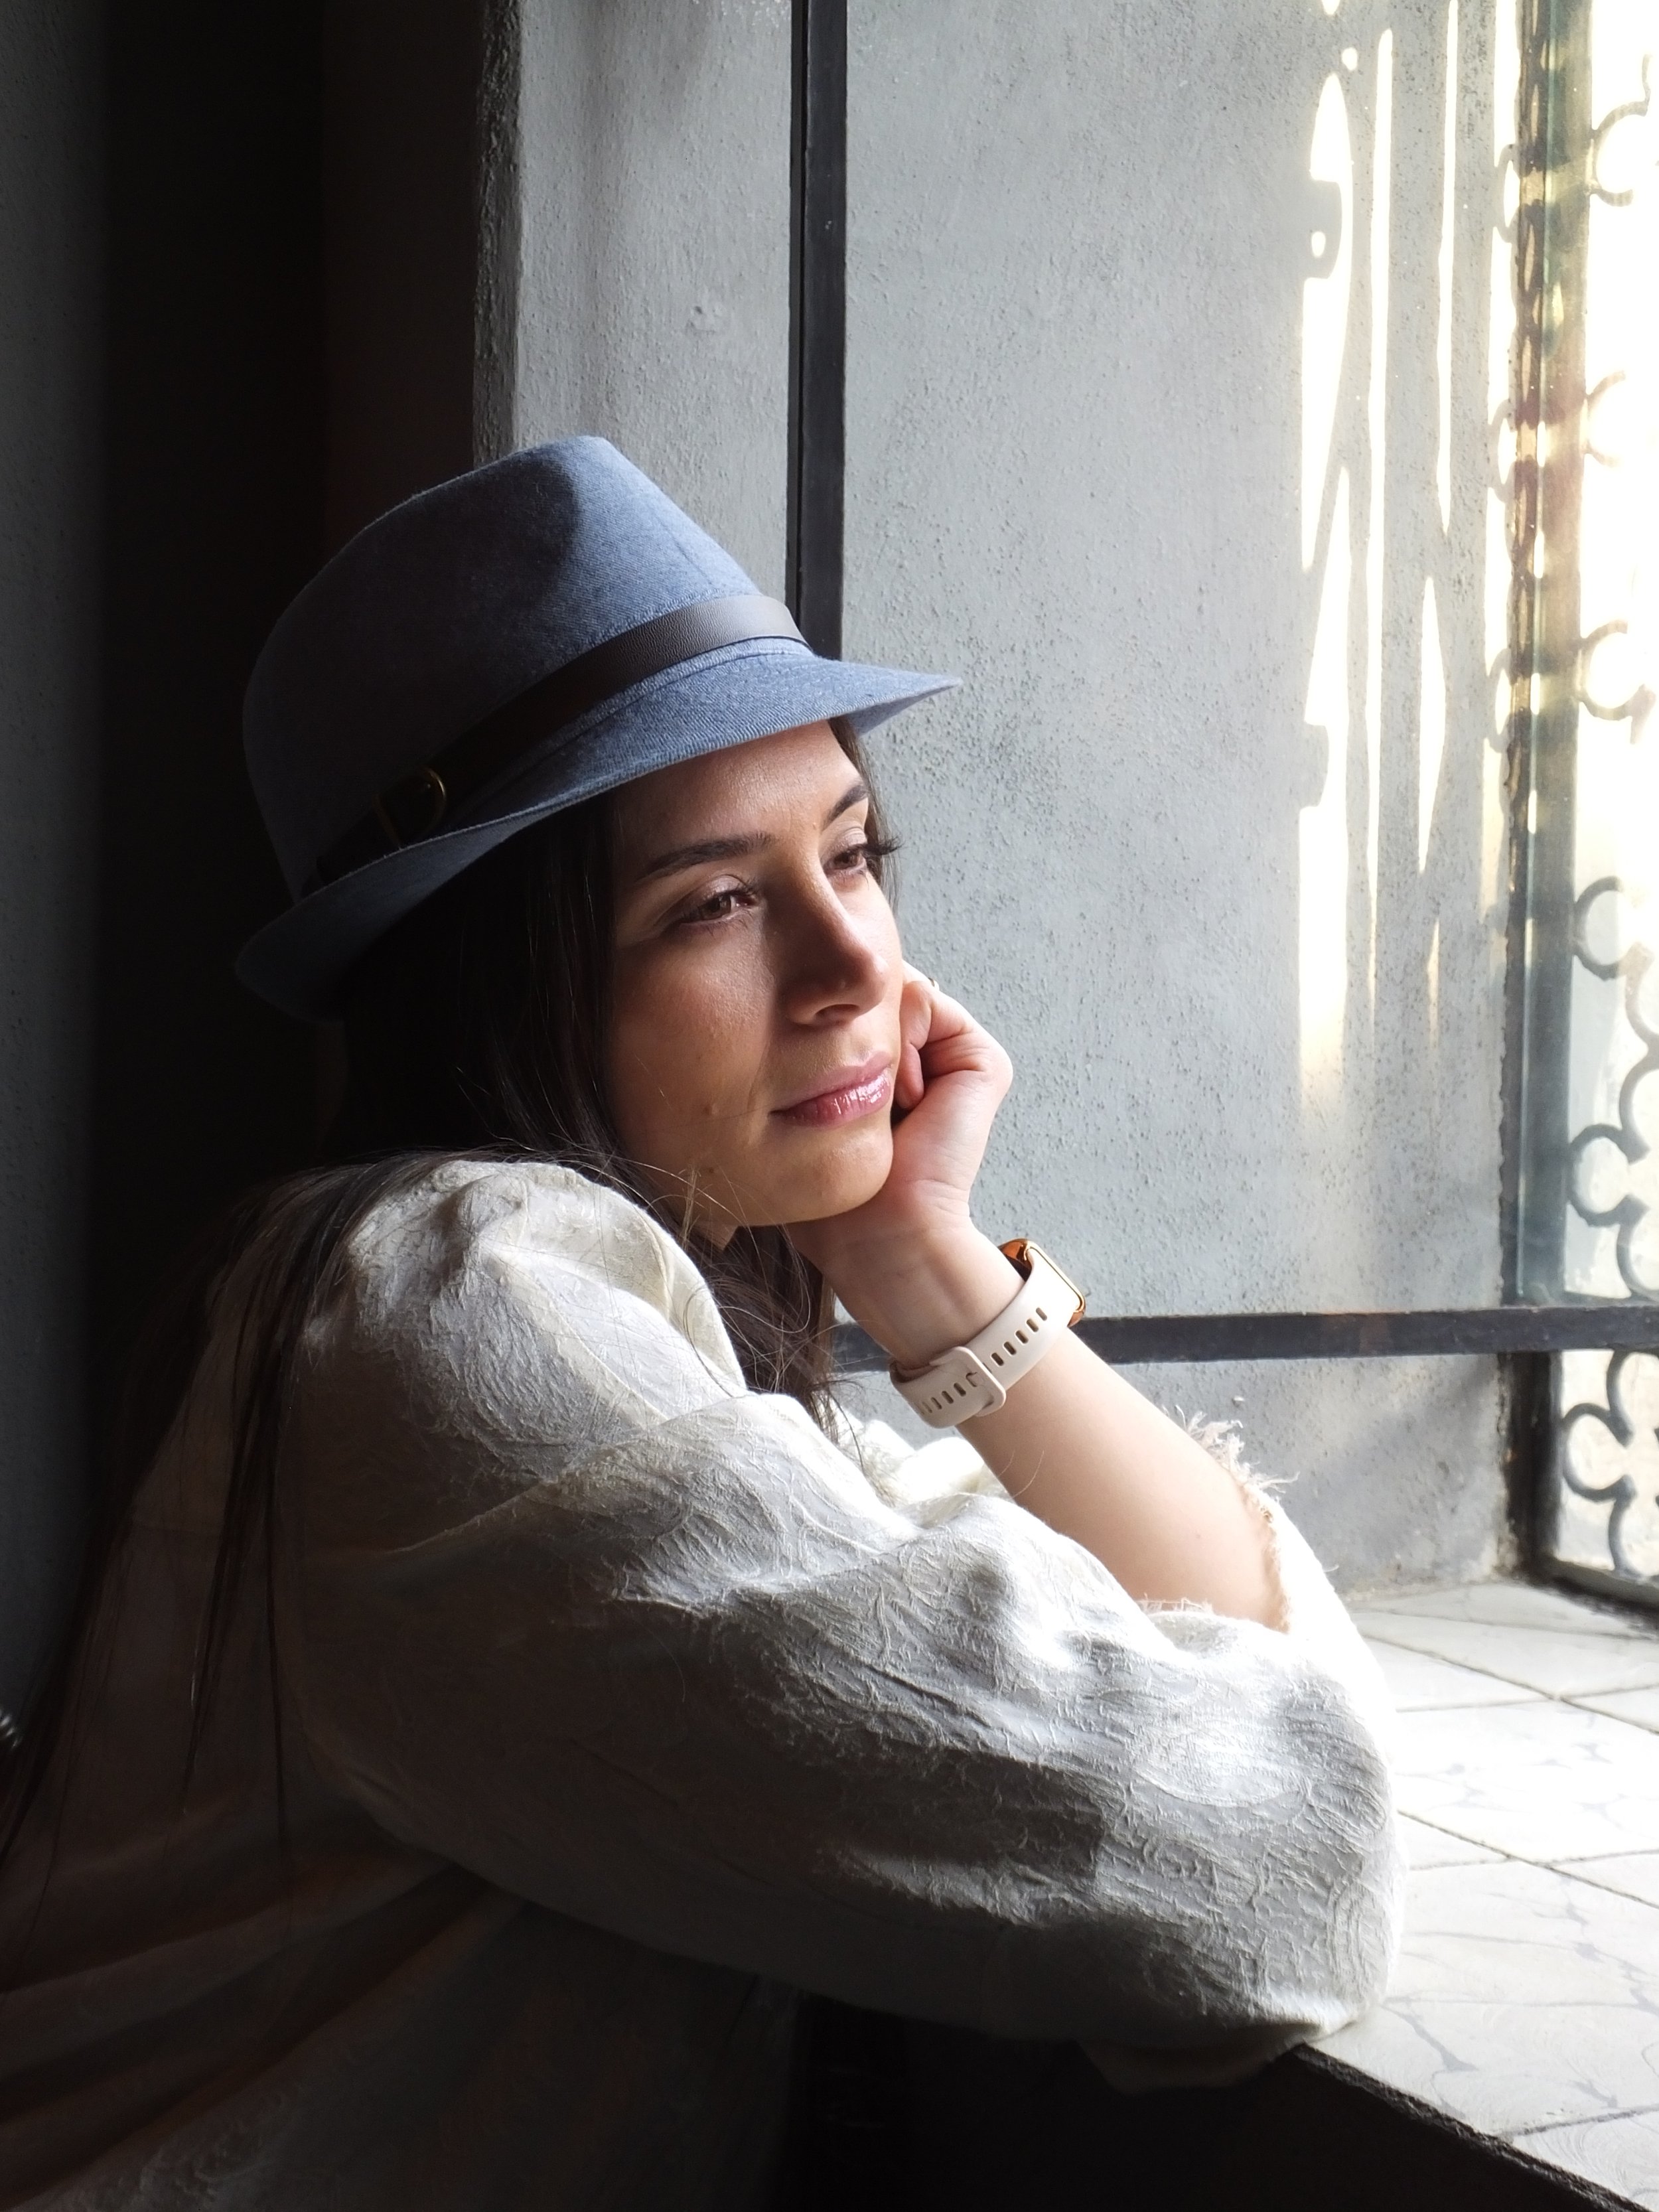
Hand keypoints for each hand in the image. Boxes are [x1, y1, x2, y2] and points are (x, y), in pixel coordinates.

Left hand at [788, 970, 1018, 1367]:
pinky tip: (909, 1097)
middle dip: (846, 1026)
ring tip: (884, 1104)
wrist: (886, 1234)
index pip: (846, 1005)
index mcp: (884, 1071)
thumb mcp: (803, 1112)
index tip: (817, 1085)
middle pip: (870, 992)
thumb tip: (805, 1000)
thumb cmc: (838, 1194)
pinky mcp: (981, 1059)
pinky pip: (926, 1000)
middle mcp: (922, 1057)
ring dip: (876, 1043)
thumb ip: (809, 1054)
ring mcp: (954, 1056)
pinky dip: (906, 1039)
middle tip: (854, 1099)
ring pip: (897, 991)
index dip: (818, 1021)